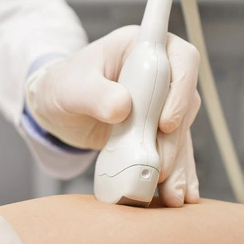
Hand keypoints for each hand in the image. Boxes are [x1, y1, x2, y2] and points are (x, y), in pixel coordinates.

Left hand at [25, 26, 201, 205]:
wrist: (58, 109)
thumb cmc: (64, 86)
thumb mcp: (72, 87)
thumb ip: (94, 93)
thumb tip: (121, 107)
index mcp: (143, 48)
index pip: (180, 58)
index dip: (181, 88)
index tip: (165, 122)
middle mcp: (160, 73)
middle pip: (185, 103)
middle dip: (175, 140)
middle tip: (159, 167)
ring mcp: (161, 103)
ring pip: (182, 133)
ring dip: (179, 164)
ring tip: (172, 195)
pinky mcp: (157, 130)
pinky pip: (173, 151)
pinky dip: (175, 173)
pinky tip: (179, 195)